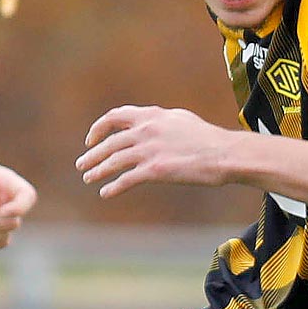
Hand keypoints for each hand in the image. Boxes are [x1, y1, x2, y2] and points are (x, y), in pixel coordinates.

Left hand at [77, 105, 234, 198]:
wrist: (225, 154)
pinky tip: (106, 193)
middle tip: (82, 164)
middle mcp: (146, 130)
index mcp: (152, 116)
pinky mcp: (155, 170)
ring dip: (97, 170)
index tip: (91, 140)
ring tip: (89, 178)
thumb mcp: (181, 120)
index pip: (114, 117)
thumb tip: (150, 124)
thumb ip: (160, 121)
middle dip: (92, 155)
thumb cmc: (209, 139)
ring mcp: (149, 150)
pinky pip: (126, 179)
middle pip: (109, 143)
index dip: (98, 129)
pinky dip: (113, 187)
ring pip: (113, 161)